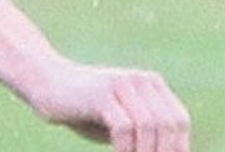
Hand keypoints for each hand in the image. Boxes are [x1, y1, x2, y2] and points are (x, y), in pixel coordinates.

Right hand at [25, 58, 190, 150]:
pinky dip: (125, 149)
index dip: (178, 148)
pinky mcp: (101, 93)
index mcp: (151, 85)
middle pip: (168, 125)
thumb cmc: (84, 111)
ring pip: (148, 126)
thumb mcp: (121, 123)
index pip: (179, 121)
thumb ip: (144, 136)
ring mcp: (121, 84)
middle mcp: (141, 80)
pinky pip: (124, 127)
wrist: (46, 84)